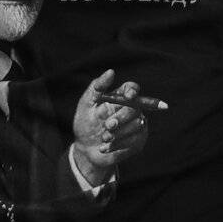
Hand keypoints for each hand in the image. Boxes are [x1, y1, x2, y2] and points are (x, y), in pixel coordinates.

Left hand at [71, 70, 149, 184]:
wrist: (85, 149)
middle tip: (108, 125)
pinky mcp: (137, 142)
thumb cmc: (86, 124)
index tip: (128, 96)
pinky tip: (104, 147)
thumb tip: (111, 71)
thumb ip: (97, 87)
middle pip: (136, 108)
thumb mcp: (86, 104)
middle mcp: (131, 110)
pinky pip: (134, 141)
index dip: (132, 91)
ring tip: (104, 138)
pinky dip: (117, 145)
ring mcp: (136, 126)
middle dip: (122, 117)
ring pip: (137, 125)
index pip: (132, 88)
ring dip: (119, 133)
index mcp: (119, 98)